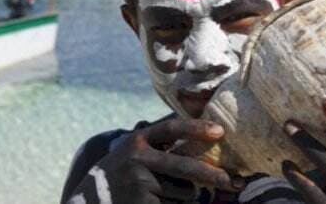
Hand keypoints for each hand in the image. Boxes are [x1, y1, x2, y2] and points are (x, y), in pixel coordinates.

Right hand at [68, 119, 240, 203]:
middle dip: (214, 176)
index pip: (172, 128)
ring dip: (184, 196)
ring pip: (182, 192)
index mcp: (139, 140)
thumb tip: (204, 132)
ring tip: (161, 193)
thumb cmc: (123, 170)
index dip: (196, 128)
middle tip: (236, 182)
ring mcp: (139, 184)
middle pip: (185, 167)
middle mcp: (138, 159)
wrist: (89, 200)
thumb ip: (162, 141)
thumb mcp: (135, 148)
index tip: (219, 131)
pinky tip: (156, 202)